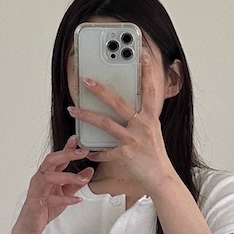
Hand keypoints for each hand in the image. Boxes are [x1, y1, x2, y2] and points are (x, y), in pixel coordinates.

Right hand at [13, 135, 94, 233]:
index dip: (67, 148)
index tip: (76, 139)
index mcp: (47, 174)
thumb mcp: (65, 192)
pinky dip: (65, 199)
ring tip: (82, 179)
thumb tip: (89, 171)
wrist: (31, 224)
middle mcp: (41, 178)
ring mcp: (38, 190)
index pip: (57, 157)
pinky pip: (51, 199)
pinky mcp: (38, 203)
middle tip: (82, 152)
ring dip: (68, 177)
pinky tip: (76, 200)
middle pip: (51, 160)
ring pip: (50, 177)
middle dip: (66, 154)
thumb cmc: (45, 207)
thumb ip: (76, 182)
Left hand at [68, 54, 177, 196]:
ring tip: (73, 108)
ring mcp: (133, 140)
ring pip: (105, 124)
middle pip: (118, 103)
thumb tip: (131, 107)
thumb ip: (142, 117)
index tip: (142, 54)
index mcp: (150, 118)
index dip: (146, 72)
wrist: (161, 178)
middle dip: (100, 90)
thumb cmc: (155, 156)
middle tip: (86, 79)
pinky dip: (94, 151)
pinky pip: (105, 151)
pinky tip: (86, 149)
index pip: (149, 90)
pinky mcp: (125, 155)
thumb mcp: (153, 132)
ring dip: (86, 115)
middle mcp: (142, 126)